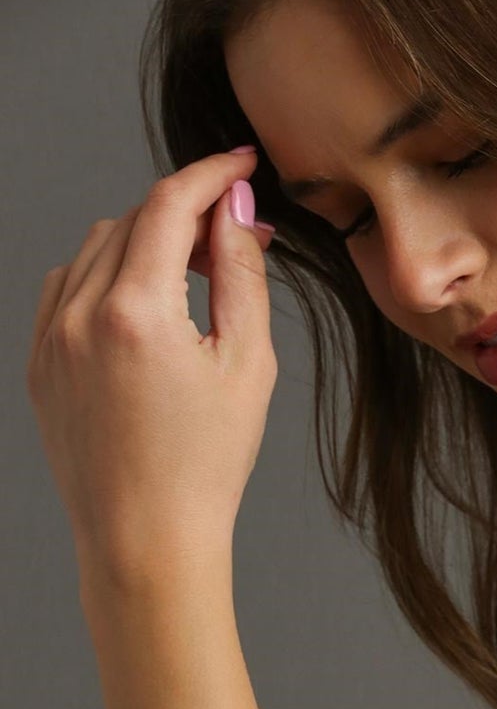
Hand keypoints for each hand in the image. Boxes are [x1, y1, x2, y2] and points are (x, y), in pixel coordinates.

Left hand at [26, 148, 277, 594]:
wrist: (145, 541)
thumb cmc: (205, 467)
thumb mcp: (247, 367)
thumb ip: (241, 276)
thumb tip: (235, 214)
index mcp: (135, 312)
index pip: (169, 204)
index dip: (210, 175)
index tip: (240, 168)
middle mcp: (79, 314)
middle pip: (132, 220)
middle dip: (185, 216)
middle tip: (235, 239)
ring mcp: (50, 338)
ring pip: (96, 248)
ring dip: (144, 246)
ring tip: (192, 285)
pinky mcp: (38, 363)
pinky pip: (66, 289)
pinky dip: (105, 280)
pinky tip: (144, 315)